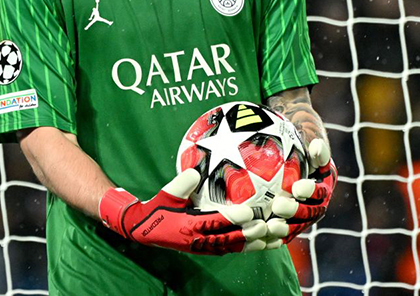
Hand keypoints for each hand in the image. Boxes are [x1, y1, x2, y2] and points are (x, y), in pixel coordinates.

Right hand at [99, 169, 269, 254]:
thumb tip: (195, 171)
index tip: (250, 211)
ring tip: (274, 237)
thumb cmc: (157, 208)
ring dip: (255, 244)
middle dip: (251, 233)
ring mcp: (204, 247)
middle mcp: (199, 240)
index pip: (215, 223)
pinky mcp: (208, 249)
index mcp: (189, 226)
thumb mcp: (166, 194)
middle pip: (230, 239)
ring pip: (234, 248)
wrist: (145, 230)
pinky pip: (231, 250)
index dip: (233, 218)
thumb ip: (180, 184)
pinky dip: (248, 247)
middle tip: (269, 224)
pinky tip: (264, 241)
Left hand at [268, 138, 336, 242]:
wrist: (291, 168)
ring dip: (284, 229)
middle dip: (294, 211)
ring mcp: (303, 220)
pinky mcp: (289, 229)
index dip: (310, 191)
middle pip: (307, 213)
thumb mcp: (308, 150)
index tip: (298, 187)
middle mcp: (316, 208)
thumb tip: (317, 145)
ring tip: (269, 226)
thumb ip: (315, 150)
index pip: (320, 191)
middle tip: (278, 205)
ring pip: (296, 228)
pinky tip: (260, 237)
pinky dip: (272, 239)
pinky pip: (282, 236)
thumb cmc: (298, 154)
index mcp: (323, 189)